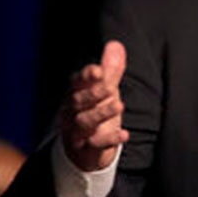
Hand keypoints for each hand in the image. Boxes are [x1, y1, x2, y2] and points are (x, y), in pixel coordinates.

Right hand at [60, 41, 128, 171]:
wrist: (84, 152)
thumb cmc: (94, 114)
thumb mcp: (104, 92)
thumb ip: (110, 71)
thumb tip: (116, 44)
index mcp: (76, 94)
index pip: (77, 83)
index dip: (86, 76)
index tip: (97, 70)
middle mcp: (72, 112)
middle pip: (77, 101)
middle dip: (93, 93)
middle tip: (110, 86)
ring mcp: (77, 132)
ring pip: (84, 122)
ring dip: (101, 113)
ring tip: (119, 105)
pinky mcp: (86, 150)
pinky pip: (95, 145)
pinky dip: (110, 140)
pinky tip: (125, 134)